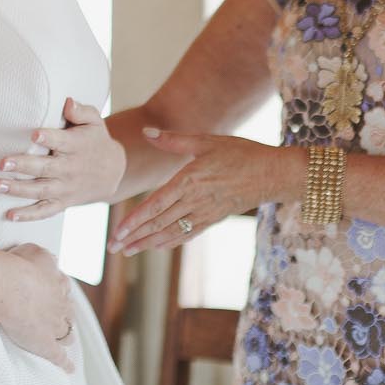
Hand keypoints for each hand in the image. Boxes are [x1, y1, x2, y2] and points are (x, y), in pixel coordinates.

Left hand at [0, 98, 122, 222]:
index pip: (62, 141)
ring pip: (40, 191)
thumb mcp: (95, 121)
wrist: (113, 172)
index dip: (49, 138)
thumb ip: (81, 111)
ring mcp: (65, 188)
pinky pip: (45, 211)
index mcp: (76, 146)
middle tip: (3, 163)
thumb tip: (67, 102)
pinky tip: (10, 215)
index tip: (34, 133)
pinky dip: (28, 215)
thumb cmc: (95, 140)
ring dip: (18, 189)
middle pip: (45, 168)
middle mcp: (70, 169)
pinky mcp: (62, 201)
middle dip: (24, 166)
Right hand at [0, 242, 76, 372]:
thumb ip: (46, 257)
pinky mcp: (46, 345)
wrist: (9, 287)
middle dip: (66, 315)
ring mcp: (55, 326)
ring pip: (67, 334)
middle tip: (61, 318)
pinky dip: (65, 364)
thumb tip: (53, 259)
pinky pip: (59, 357)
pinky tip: (69, 369)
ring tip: (67, 341)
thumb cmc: (17, 266)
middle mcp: (61, 305)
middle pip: (68, 312)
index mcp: (58, 283)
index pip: (63, 289)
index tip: (55, 294)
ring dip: (67, 336)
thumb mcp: (35, 252)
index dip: (59, 293)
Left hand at [108, 129, 279, 255]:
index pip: (155, 206)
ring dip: (147, 243)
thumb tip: (146, 132)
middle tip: (112, 248)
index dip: (134, 221)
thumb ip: (173, 140)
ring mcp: (204, 213)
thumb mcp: (206, 141)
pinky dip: (170, 242)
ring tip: (127, 252)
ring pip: (170, 232)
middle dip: (133, 237)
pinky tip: (156, 246)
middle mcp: (194, 201)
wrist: (272, 174)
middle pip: (158, 223)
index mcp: (189, 181)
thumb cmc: (240, 153)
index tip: (117, 232)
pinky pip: (187, 234)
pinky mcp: (213, 219)